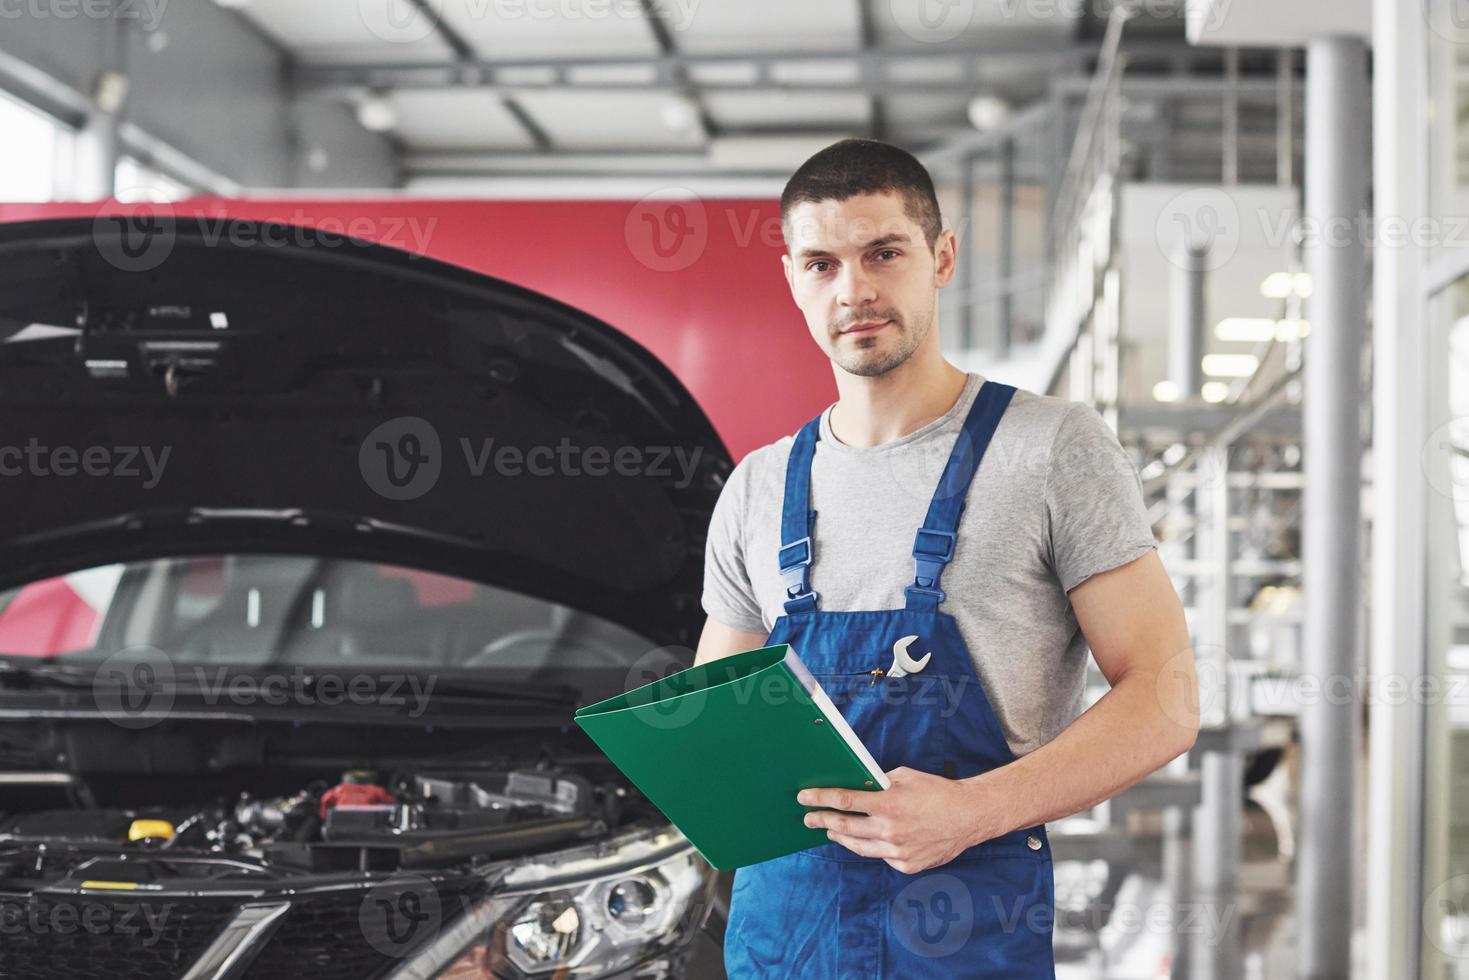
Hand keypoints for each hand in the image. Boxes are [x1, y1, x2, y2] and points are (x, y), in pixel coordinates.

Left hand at [797, 767, 999, 873]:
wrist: (969, 816)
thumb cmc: (937, 791)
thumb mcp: (905, 776)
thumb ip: (879, 783)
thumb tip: (856, 786)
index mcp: (889, 803)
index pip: (845, 800)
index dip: (821, 798)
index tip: (804, 798)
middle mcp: (891, 829)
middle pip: (845, 827)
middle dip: (822, 820)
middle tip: (808, 819)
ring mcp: (898, 850)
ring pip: (859, 847)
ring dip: (841, 837)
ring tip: (831, 830)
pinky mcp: (907, 864)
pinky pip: (882, 856)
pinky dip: (873, 846)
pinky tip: (869, 839)